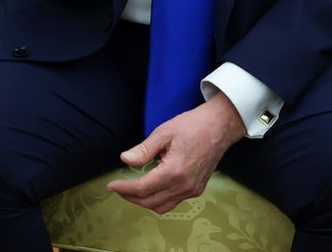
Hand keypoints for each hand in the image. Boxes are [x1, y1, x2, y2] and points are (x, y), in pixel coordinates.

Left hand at [106, 93, 244, 213]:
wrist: (221, 126)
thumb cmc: (192, 125)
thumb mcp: (164, 133)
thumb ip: (144, 150)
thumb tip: (125, 160)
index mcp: (175, 172)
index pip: (143, 188)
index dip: (124, 188)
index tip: (111, 185)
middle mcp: (185, 186)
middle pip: (151, 202)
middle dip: (131, 198)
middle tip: (118, 188)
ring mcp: (193, 190)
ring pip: (163, 206)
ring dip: (144, 202)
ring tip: (131, 190)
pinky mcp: (197, 189)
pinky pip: (174, 202)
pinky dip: (158, 199)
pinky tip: (151, 187)